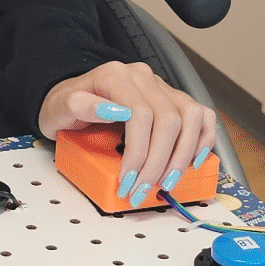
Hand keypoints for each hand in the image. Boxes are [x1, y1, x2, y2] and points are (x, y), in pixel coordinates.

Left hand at [38, 61, 218, 209]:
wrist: (70, 98)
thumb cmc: (65, 105)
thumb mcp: (60, 107)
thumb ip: (81, 105)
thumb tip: (112, 110)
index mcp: (116, 76)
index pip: (140, 114)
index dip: (139, 152)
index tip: (128, 180)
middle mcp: (143, 77)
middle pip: (167, 120)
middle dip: (158, 162)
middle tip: (142, 189)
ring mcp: (161, 87)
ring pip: (189, 117)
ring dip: (182, 155)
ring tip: (166, 181)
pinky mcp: (173, 100)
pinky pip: (201, 115)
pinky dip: (203, 138)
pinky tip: (194, 160)